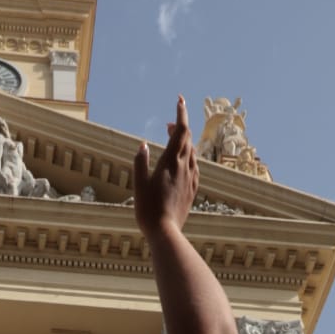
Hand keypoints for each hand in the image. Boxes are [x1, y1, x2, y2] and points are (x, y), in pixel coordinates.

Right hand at [132, 95, 197, 237]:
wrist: (166, 234)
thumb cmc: (149, 210)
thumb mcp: (139, 184)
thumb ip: (140, 163)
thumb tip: (143, 145)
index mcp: (171, 162)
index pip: (181, 130)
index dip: (181, 113)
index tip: (180, 100)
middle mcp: (184, 167)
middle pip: (188, 139)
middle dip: (180, 126)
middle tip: (169, 124)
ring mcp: (190, 179)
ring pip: (193, 152)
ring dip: (185, 142)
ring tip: (175, 141)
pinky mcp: (192, 190)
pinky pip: (195, 167)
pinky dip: (189, 157)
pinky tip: (184, 162)